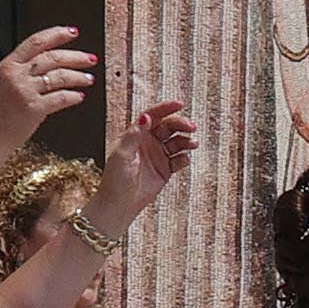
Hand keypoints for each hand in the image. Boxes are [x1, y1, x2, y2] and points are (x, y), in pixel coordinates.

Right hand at [0, 28, 99, 138]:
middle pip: (52, 57)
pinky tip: (79, 96)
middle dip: (75, 57)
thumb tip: (49, 65)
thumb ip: (22, 72)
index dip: (56, 34)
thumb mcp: (3, 84)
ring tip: (88, 79)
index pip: (36, 42)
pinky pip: (60, 98)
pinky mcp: (34, 108)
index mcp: (8, 65)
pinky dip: (72, 96)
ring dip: (78, 77)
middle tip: (90, 59)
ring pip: (60, 76)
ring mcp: (25, 91)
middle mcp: (17, 75)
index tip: (72, 32)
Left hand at [102, 98, 197, 221]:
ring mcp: (158, 155)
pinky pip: (178, 160)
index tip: (180, 104)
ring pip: (177, 142)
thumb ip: (134, 134)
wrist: (120, 203)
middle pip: (169, 127)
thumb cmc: (116, 178)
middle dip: (181, 124)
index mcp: (136, 135)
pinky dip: (184, 158)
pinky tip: (184, 160)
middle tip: (191, 127)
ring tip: (192, 144)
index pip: (153, 116)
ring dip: (186, 140)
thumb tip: (145, 116)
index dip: (166, 108)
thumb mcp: (122, 153)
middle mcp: (149, 142)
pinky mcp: (165, 170)